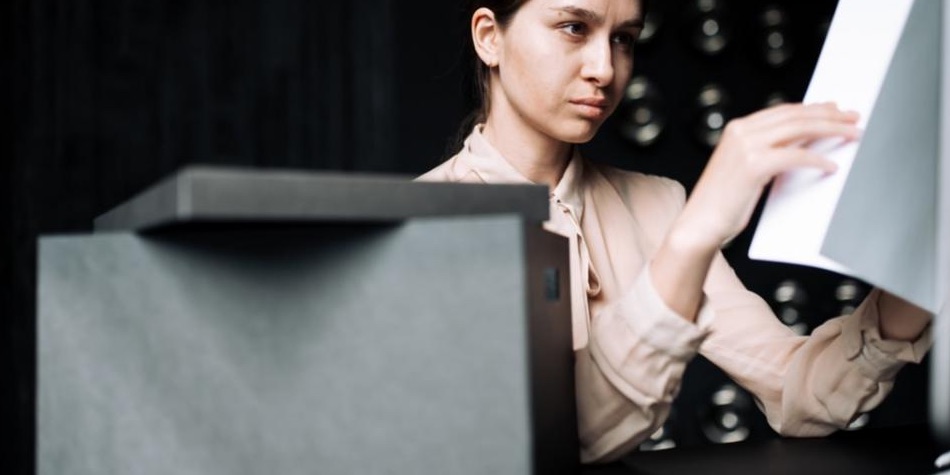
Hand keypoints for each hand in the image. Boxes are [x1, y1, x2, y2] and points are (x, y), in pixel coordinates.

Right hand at [675, 102, 860, 248]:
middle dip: (829, 116)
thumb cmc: (722, 203)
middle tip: (853, 118)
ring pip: (799, 130)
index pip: (783, 111)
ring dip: (831, 130)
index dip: (812, 109)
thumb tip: (802, 144)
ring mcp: (746, 147)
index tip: (834, 110)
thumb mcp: (747, 169)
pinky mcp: (754, 165)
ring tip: (851, 134)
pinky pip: (795, 156)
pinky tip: (830, 165)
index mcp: (737, 129)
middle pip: (795, 116)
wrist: (700, 223)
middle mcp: (741, 132)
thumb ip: (768, 151)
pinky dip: (816, 159)